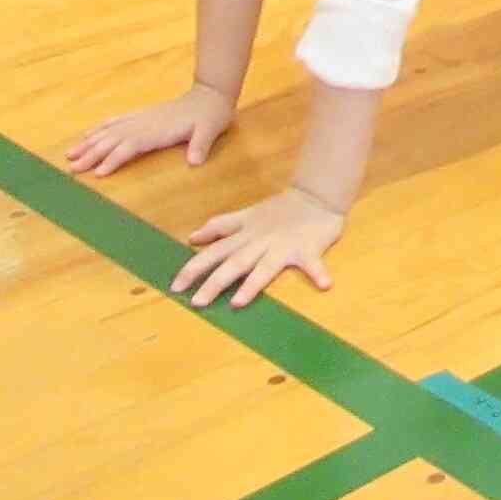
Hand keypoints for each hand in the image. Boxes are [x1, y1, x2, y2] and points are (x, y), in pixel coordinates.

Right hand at [66, 84, 235, 177]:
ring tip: (69, 154)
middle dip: (91, 153)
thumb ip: (201, 144)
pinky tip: (88, 134)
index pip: (130, 146)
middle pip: (113, 139)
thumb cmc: (211, 115)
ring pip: (109, 130)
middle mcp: (144, 123)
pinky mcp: (142, 115)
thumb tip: (195, 161)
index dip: (114, 159)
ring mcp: (141, 118)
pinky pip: (116, 121)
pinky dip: (100, 128)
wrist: (212, 94)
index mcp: (158, 130)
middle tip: (71, 168)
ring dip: (89, 142)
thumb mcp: (211, 130)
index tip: (98, 173)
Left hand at [172, 187, 344, 308]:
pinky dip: (319, 272)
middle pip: (234, 264)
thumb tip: (192, 238)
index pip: (213, 253)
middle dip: (214, 282)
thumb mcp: (246, 216)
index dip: (194, 268)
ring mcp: (283, 247)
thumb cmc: (279, 211)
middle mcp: (260, 243)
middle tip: (196, 302)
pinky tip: (325, 285)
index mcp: (244, 236)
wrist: (316, 197)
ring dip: (252, 284)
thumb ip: (220, 227)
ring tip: (239, 301)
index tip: (175, 287)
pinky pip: (314, 263)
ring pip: (265, 267)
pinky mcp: (308, 250)